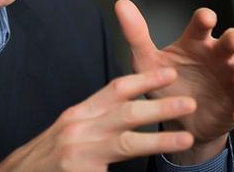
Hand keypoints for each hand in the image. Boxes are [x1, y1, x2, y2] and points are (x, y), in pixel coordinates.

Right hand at [0, 70, 196, 171]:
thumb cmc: (45, 159)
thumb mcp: (69, 132)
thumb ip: (96, 122)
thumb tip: (129, 115)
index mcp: (78, 114)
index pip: (114, 89)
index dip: (144, 79)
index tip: (169, 72)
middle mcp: (78, 128)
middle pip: (125, 111)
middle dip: (160, 106)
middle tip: (189, 102)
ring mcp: (79, 152)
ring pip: (127, 142)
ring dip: (160, 139)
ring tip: (186, 137)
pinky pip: (115, 170)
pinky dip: (141, 163)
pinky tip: (159, 168)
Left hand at [115, 0, 233, 164]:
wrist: (176, 122)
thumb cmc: (163, 84)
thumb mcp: (146, 63)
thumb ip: (136, 35)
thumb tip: (120, 3)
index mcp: (194, 42)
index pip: (201, 24)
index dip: (205, 18)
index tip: (206, 18)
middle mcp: (216, 54)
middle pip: (231, 40)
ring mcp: (231, 75)